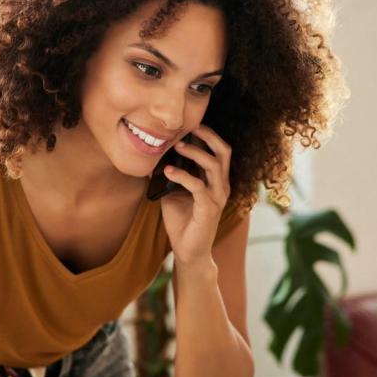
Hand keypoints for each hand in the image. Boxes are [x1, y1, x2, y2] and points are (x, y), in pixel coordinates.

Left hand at [159, 124, 231, 266]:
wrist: (188, 252)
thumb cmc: (182, 222)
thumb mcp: (173, 193)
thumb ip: (169, 176)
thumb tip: (151, 158)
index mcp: (216, 181)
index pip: (219, 150)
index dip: (208, 134)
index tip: (190, 123)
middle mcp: (221, 186)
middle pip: (224, 151)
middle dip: (208, 135)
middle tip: (190, 127)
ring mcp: (217, 197)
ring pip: (214, 165)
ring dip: (195, 153)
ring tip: (177, 146)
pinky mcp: (208, 209)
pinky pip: (198, 186)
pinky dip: (182, 175)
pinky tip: (168, 171)